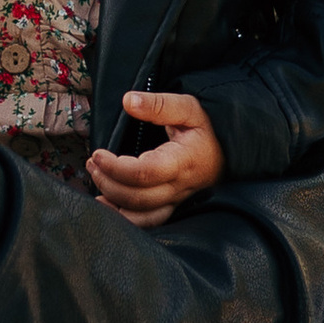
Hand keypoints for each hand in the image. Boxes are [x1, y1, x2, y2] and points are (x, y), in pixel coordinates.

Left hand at [87, 91, 226, 224]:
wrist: (231, 148)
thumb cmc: (207, 127)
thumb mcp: (188, 107)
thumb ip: (158, 104)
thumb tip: (128, 101)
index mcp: (183, 161)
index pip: (145, 173)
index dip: (117, 167)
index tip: (98, 153)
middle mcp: (180, 187)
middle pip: (138, 197)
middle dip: (108, 181)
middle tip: (93, 162)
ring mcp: (177, 200)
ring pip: (141, 215)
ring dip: (113, 203)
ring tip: (96, 180)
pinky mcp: (173, 206)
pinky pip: (148, 222)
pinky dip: (125, 219)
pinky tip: (108, 206)